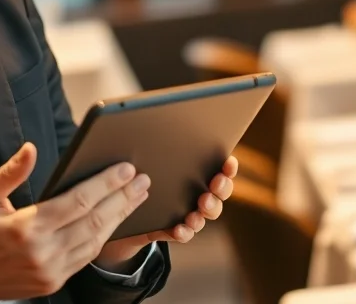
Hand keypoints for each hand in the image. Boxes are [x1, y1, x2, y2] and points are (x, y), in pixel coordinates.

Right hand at [0, 142, 150, 303]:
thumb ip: (10, 173)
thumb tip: (31, 149)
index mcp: (26, 228)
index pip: (78, 201)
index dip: (106, 184)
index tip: (126, 169)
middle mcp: (42, 252)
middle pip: (94, 221)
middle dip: (122, 198)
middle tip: (142, 180)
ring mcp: (49, 271)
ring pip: (95, 241)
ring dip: (119, 218)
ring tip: (136, 198)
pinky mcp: (52, 283)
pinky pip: (85, 258)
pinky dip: (103, 238)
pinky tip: (114, 221)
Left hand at [94, 155, 237, 269]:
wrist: (126, 206)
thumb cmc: (143, 173)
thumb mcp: (150, 158)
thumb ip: (159, 147)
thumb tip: (154, 123)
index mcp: (198, 173)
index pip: (221, 169)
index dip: (229, 167)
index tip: (229, 162)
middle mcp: (200, 193)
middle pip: (221, 192)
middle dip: (221, 188)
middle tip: (215, 184)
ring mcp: (189, 212)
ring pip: (206, 215)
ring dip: (205, 212)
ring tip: (198, 209)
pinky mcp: (173, 229)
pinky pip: (184, 233)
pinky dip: (184, 231)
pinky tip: (179, 228)